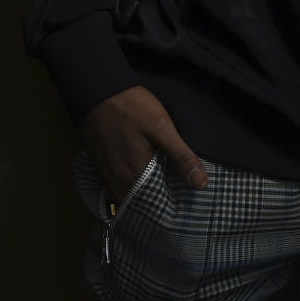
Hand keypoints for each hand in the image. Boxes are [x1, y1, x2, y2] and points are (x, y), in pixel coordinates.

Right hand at [80, 85, 207, 202]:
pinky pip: (116, 187)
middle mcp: (118, 181)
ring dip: (142, 198)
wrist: (98, 91)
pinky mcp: (101, 165)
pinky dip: (129, 188)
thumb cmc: (131, 107)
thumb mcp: (162, 128)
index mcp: (136, 175)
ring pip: (127, 197)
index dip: (169, 209)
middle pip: (140, 205)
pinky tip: (140, 178)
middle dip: (157, 205)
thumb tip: (201, 184)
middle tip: (175, 202)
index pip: (155, 208)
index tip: (184, 207)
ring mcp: (107, 174)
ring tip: (160, 192)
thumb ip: (181, 157)